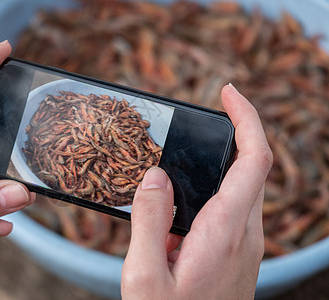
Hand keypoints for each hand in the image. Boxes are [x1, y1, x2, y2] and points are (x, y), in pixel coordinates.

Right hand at [121, 84, 272, 299]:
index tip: (228, 93)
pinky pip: (233, 205)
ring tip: (191, 151)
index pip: (254, 159)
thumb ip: (148, 220)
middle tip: (207, 113)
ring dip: (224, 159)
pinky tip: (186, 192)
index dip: (247, 119)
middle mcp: (245, 232)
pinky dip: (216, 184)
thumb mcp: (144, 275)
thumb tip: (155, 176)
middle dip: (236, 131)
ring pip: (244, 185)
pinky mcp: (236, 250)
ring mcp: (245, 242)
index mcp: (226, 231)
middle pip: (253, 166)